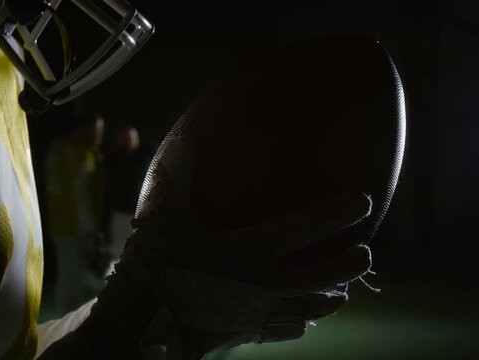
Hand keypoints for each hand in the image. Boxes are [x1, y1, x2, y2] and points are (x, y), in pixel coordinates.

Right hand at [99, 135, 372, 358]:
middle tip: (367, 255)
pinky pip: (284, 331)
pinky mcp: (246, 334)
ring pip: (309, 310)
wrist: (142, 326)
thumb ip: (177, 174)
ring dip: (330, 298)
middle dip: (350, 266)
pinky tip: (303, 322)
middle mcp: (262, 285)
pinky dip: (299, 324)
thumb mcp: (161, 215)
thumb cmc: (153, 266)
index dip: (337, 214)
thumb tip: (184, 137)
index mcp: (248, 251)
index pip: (304, 229)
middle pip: (321, 277)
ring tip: (343, 291)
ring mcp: (257, 315)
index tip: (364, 202)